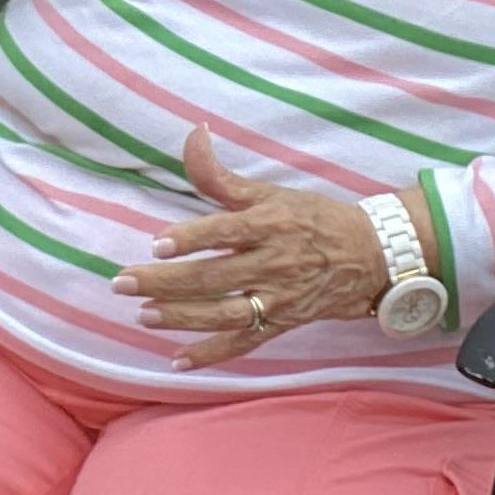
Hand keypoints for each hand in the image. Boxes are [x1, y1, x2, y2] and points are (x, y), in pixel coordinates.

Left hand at [115, 130, 390, 367]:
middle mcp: (274, 263)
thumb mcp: (271, 192)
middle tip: (124, 283)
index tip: (158, 244)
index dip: (192, 238)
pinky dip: (212, 354)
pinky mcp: (282, 323)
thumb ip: (223, 175)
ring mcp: (278, 298)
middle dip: (166, 282)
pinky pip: (244, 343)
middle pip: (214, 277)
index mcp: (270, 225)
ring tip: (144, 316)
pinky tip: (178, 360)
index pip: (226, 232)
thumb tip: (193, 134)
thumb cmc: (313, 218)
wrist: (370, 256)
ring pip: (225, 314)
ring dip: (182, 318)